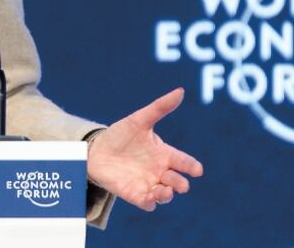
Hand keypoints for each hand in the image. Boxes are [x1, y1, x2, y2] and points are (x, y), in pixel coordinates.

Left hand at [86, 88, 202, 211]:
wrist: (96, 150)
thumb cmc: (121, 135)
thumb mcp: (139, 120)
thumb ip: (160, 107)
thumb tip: (180, 91)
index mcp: (164, 153)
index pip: (183, 161)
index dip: (191, 166)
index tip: (197, 170)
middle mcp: (159, 171)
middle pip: (176, 181)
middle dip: (180, 183)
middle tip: (181, 184)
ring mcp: (148, 184)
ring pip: (164, 195)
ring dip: (167, 195)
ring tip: (165, 191)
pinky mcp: (134, 194)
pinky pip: (146, 203)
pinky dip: (150, 203)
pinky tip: (150, 199)